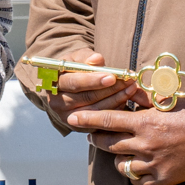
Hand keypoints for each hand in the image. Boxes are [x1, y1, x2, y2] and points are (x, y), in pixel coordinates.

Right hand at [31, 50, 148, 129]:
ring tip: (131, 88)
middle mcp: (56, 102)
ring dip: (116, 99)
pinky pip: (99, 121)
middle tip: (128, 82)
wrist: (68, 88)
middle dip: (109, 90)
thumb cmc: (74, 69)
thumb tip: (97, 60)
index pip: (73, 83)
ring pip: (95, 110)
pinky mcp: (78, 127)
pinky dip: (113, 110)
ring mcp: (67, 117)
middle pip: (85, 98)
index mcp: (53, 82)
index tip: (112, 76)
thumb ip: (86, 57)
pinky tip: (125, 100)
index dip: (93, 80)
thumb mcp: (76, 59)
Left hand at [70, 95, 184, 184]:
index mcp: (145, 122)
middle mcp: (145, 143)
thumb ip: (145, 102)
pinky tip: (137, 168)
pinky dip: (134, 175)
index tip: (72, 119)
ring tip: (120, 153)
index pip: (107, 120)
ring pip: (121, 165)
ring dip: (117, 158)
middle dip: (96, 139)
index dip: (87, 120)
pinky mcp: (163, 179)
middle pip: (108, 144)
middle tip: (92, 137)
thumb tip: (128, 95)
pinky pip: (138, 181)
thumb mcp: (167, 101)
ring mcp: (153, 163)